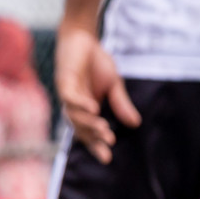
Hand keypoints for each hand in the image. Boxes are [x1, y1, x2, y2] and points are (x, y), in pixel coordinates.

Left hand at [55, 23, 139, 163]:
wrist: (82, 40)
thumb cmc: (96, 63)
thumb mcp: (114, 86)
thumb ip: (120, 104)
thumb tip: (135, 124)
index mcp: (85, 110)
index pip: (89, 133)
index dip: (96, 146)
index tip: (107, 159)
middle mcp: (74, 106)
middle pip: (80, 128)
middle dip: (94, 138)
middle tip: (108, 144)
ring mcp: (67, 95)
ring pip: (75, 115)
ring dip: (89, 123)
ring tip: (104, 129)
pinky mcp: (64, 81)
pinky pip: (70, 96)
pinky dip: (80, 103)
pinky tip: (92, 108)